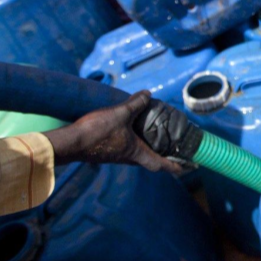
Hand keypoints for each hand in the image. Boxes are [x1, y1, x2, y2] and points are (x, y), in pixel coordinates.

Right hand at [43, 91, 184, 173]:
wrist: (70, 143)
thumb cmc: (96, 132)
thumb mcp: (119, 114)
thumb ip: (135, 104)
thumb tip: (148, 93)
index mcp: (137, 153)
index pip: (162, 165)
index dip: (178, 167)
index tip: (191, 167)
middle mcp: (128, 158)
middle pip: (152, 162)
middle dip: (167, 159)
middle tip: (178, 152)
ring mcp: (117, 156)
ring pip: (140, 157)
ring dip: (151, 152)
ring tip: (159, 141)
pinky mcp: (107, 152)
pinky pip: (128, 151)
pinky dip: (138, 145)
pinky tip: (134, 134)